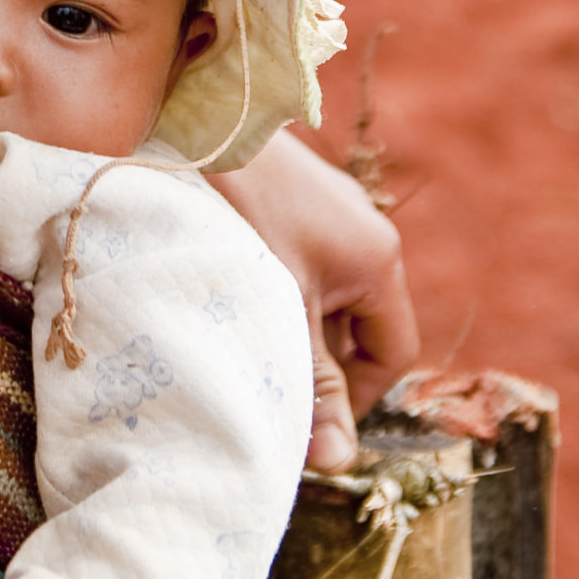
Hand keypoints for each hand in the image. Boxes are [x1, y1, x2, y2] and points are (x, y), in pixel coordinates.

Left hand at [208, 128, 417, 471]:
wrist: (187, 114)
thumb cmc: (237, 209)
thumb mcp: (278, 310)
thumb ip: (310, 384)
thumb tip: (339, 464)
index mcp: (378, 258)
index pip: (390, 355)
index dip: (354, 400)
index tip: (303, 424)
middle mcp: (360, 230)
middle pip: (353, 328)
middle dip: (312, 365)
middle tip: (260, 389)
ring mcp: (321, 208)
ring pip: (315, 296)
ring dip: (282, 326)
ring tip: (231, 344)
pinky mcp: (281, 195)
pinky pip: (289, 262)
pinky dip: (263, 290)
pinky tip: (216, 297)